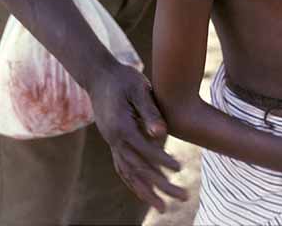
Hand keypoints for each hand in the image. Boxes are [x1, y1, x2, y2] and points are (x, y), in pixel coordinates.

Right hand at [89, 61, 187, 212]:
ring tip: (163, 207)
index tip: (180, 169)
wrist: (99, 75)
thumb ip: (149, 110)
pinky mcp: (112, 141)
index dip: (162, 160)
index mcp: (121, 126)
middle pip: (138, 169)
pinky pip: (122, 168)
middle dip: (161, 185)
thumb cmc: (122, 77)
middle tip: (183, 196)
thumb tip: (162, 133)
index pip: (145, 150)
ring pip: (128, 173)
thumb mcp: (138, 87)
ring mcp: (111, 142)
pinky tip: (144, 191)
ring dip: (146, 192)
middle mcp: (114, 139)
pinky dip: (133, 182)